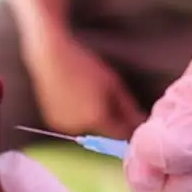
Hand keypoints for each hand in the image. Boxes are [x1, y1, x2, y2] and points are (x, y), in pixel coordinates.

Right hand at [24, 33, 145, 138]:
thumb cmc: (84, 66)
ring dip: (94, 118)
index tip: (133, 117)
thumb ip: (128, 107)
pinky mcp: (53, 121)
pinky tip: (76, 97)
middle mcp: (80, 128)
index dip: (129, 127)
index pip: (120, 134)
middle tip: (110, 99)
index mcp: (97, 119)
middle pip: (104, 131)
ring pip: (87, 127)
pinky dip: (78, 115)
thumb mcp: (112, 83)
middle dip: (111, 120)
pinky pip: (73, 123)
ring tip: (90, 95)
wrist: (50, 57)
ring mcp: (64, 126)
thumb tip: (140, 122)